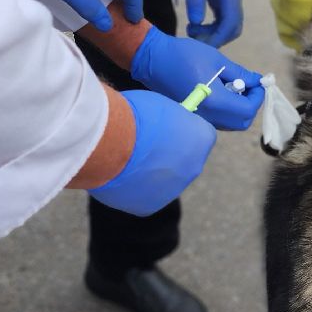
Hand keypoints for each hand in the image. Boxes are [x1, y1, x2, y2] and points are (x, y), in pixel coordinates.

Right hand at [88, 91, 215, 215]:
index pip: (199, 134)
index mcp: (202, 137)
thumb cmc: (134, 114)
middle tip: (141, 144)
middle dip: (166, 154)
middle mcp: (194, 167)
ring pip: (161, 181)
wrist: (110, 142)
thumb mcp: (160, 104)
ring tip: (123, 159)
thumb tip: (166, 124)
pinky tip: (115, 174)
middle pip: (182, 161)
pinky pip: (140, 195)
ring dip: (148, 172)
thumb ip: (170, 119)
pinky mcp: (148, 206)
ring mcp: (172, 190)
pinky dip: (130, 186)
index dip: (179, 129)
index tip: (163, 125)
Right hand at [129, 27, 264, 130]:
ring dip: (238, 109)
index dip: (258, 97)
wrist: (153, 60)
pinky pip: (217, 120)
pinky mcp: (192, 117)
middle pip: (241, 122)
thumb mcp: (218, 61)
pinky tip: (220, 92)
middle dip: (250, 106)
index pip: (248, 110)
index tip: (258, 83)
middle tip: (249, 87)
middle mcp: (208, 117)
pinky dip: (225, 110)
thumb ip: (240, 74)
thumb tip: (258, 81)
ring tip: (233, 87)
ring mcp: (198, 119)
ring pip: (229, 123)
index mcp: (216, 103)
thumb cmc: (185, 55)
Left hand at [178, 0, 242, 45]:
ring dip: (213, 33)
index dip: (217, 39)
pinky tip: (196, 24)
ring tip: (191, 29)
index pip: (230, 25)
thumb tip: (196, 23)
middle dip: (216, 38)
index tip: (201, 46)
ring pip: (228, 25)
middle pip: (233, 28)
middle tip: (193, 38)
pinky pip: (222, 18)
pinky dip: (211, 26)